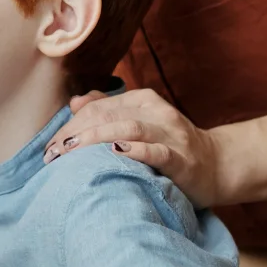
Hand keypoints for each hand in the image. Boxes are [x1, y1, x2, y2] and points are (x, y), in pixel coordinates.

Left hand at [42, 88, 225, 206]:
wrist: (217, 165)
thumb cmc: (170, 147)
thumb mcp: (141, 122)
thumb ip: (109, 110)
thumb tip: (75, 103)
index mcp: (143, 100)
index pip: (98, 106)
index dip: (70, 125)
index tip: (50, 147)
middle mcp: (156, 112)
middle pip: (108, 115)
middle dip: (76, 133)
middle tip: (53, 154)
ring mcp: (170, 135)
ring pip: (128, 128)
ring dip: (96, 138)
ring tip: (72, 151)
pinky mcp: (182, 159)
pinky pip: (157, 152)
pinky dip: (136, 151)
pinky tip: (116, 152)